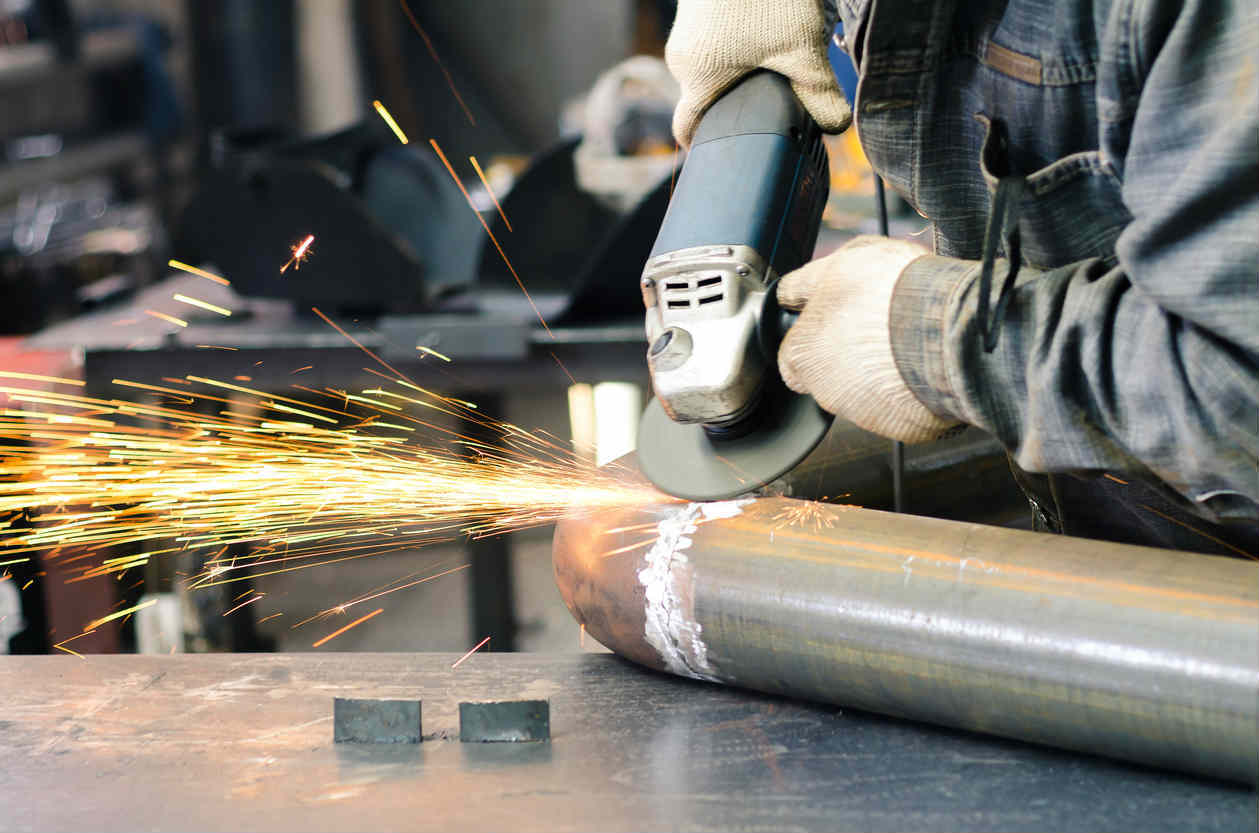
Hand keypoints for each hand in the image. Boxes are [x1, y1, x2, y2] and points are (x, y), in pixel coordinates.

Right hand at [665, 0, 851, 147]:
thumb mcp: (803, 50)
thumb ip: (820, 95)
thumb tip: (838, 129)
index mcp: (697, 78)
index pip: (687, 130)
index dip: (704, 147)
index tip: (726, 153)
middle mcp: (681, 58)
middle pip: (705, 98)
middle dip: (737, 104)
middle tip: (772, 105)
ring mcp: (686, 32)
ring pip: (711, 69)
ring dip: (739, 73)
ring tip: (773, 63)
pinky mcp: (695, 10)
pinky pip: (712, 42)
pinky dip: (736, 47)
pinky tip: (765, 34)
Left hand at [777, 236, 962, 442]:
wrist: (947, 326)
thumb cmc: (892, 293)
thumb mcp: (837, 265)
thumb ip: (805, 283)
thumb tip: (790, 291)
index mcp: (802, 355)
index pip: (792, 357)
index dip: (813, 338)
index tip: (832, 324)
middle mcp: (826, 391)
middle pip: (829, 376)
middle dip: (848, 355)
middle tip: (874, 328)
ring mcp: (864, 414)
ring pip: (865, 394)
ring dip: (879, 374)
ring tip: (904, 343)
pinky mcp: (902, 427)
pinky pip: (902, 408)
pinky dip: (909, 391)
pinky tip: (922, 364)